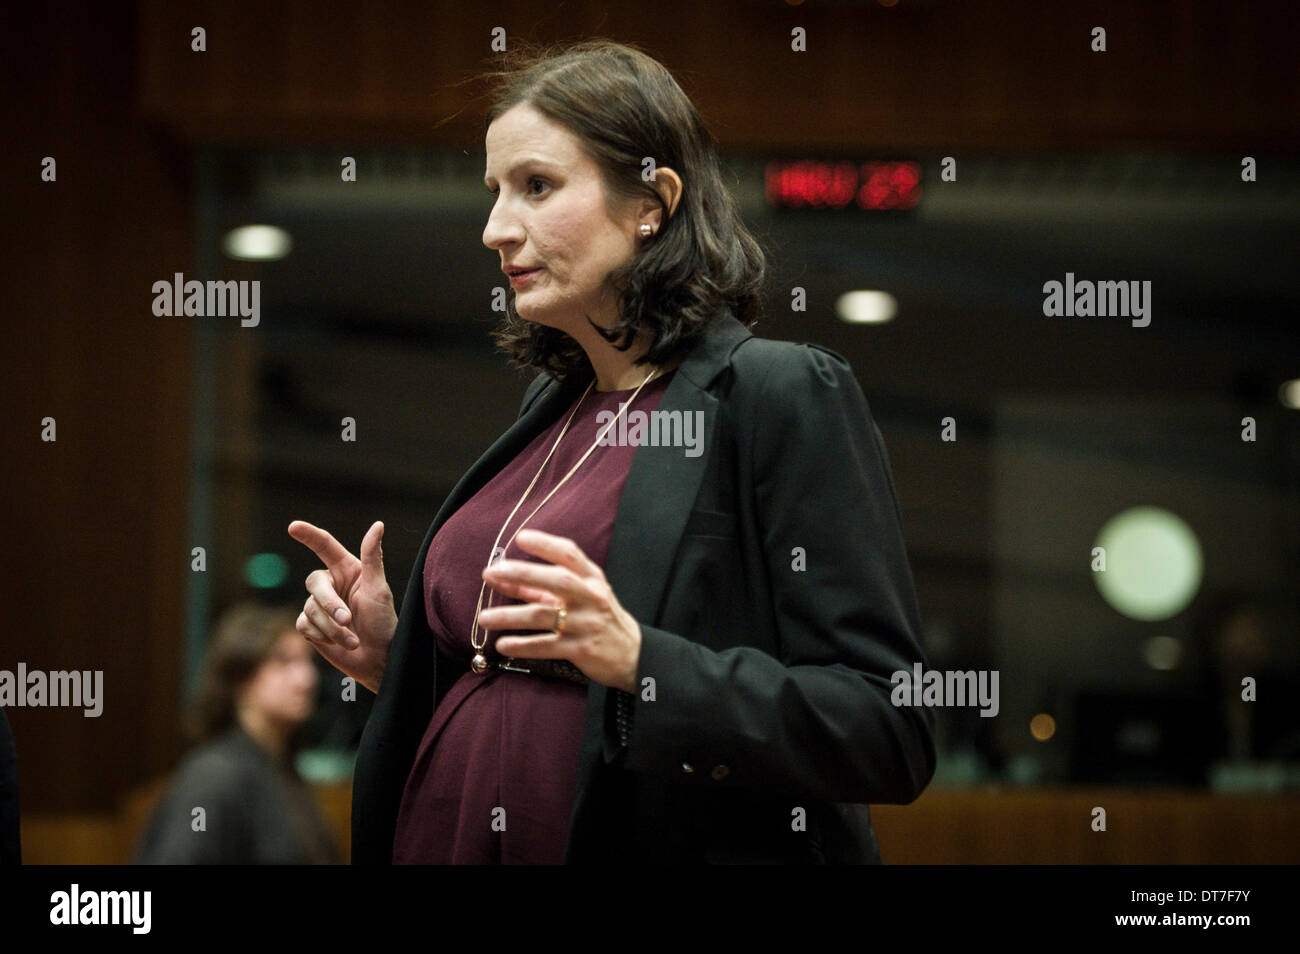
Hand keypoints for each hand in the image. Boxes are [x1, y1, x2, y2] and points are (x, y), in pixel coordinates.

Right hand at [287, 520, 396, 693]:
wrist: (377, 660)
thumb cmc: (383, 623)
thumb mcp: (379, 589)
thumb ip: (372, 557)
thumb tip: (378, 524)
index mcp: (347, 570)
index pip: (325, 547)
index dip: (309, 535)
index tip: (293, 526)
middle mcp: (331, 585)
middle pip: (314, 583)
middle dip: (330, 604)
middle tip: (347, 620)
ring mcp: (319, 606)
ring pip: (310, 608)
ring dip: (332, 628)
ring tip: (352, 640)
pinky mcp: (311, 627)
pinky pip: (303, 624)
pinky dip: (322, 636)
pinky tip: (337, 644)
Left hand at [477, 529, 640, 692]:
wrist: (631, 654)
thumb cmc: (598, 618)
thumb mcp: (577, 596)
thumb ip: (539, 587)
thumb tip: (501, 578)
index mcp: (591, 578)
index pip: (569, 554)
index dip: (545, 544)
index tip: (520, 538)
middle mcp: (591, 597)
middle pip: (558, 580)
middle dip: (524, 573)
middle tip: (493, 571)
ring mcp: (587, 623)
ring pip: (545, 615)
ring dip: (511, 617)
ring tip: (485, 618)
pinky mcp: (581, 649)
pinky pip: (547, 646)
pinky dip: (523, 646)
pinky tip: (504, 645)